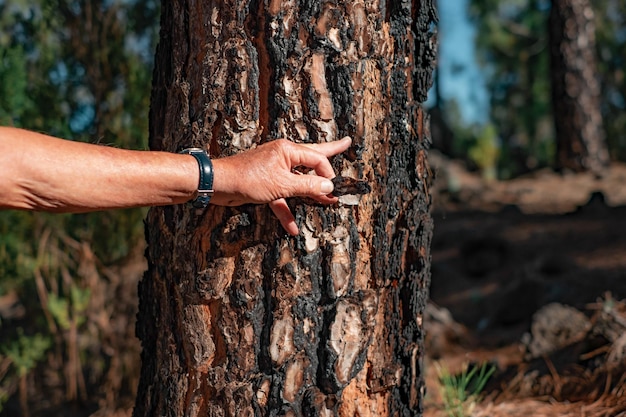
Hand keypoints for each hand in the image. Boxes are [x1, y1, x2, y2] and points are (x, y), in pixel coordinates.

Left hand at [211, 137, 351, 234]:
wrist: (218, 184)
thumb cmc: (248, 179)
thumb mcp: (282, 185)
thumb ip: (308, 186)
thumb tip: (330, 187)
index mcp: (288, 150)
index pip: (317, 158)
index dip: (328, 174)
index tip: (334, 190)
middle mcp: (283, 156)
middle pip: (312, 158)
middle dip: (330, 153)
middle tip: (346, 144)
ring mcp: (274, 169)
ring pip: (299, 181)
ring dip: (310, 194)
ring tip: (328, 198)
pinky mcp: (266, 184)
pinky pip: (282, 197)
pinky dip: (286, 211)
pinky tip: (293, 228)